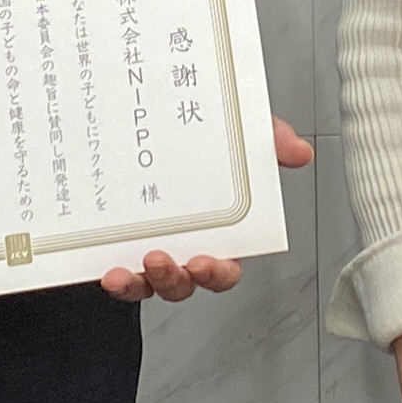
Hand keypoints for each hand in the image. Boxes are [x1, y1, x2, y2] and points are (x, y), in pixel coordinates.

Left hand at [104, 117, 317, 303]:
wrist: (139, 118)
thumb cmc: (193, 138)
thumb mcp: (235, 131)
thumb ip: (268, 138)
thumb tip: (298, 150)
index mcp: (213, 230)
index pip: (223, 266)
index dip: (217, 272)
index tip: (206, 262)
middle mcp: (179, 245)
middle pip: (184, 282)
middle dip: (176, 279)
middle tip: (163, 260)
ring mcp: (143, 248)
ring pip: (146, 284)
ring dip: (139, 284)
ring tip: (127, 269)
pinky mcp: (111, 245)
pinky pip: (114, 273)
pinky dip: (112, 279)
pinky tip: (103, 270)